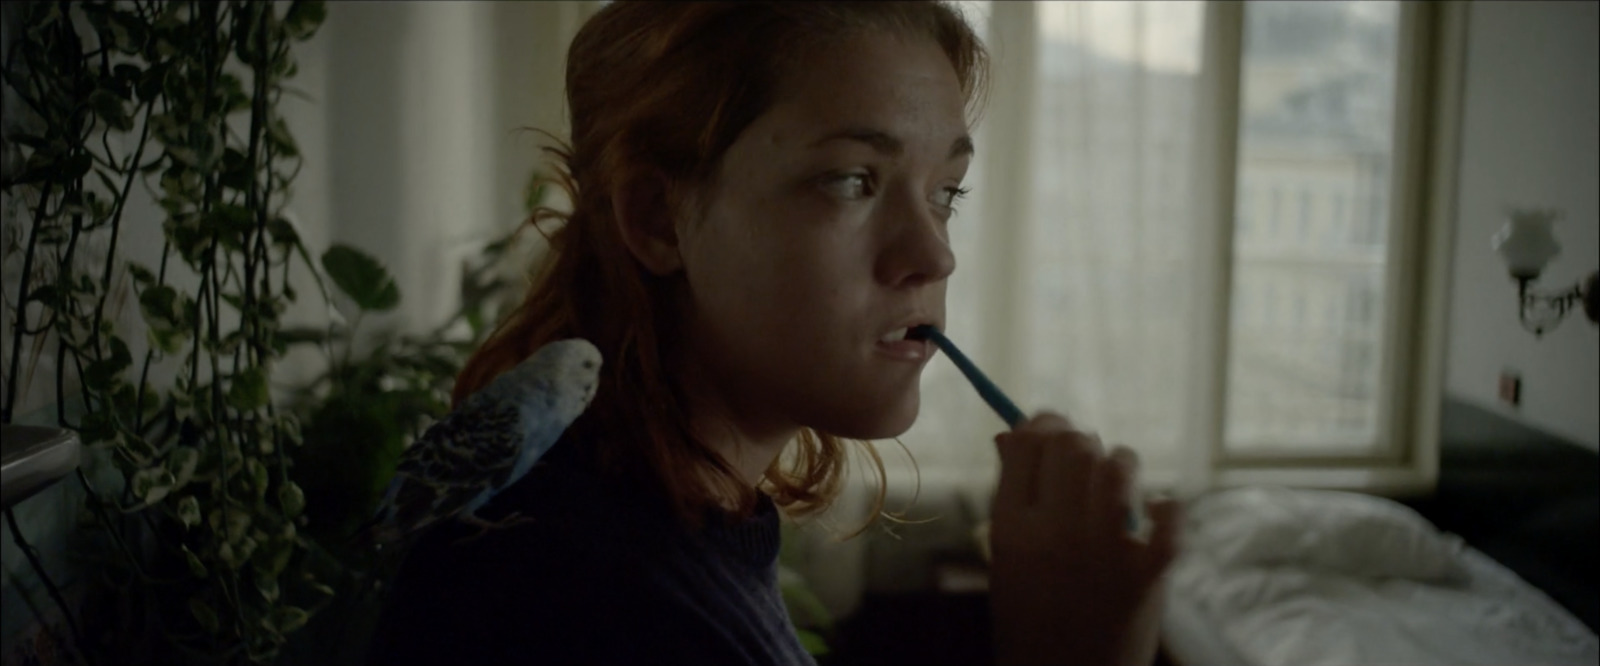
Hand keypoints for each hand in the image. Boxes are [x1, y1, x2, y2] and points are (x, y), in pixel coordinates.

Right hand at [988, 411, 1181, 665]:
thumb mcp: (1006, 558)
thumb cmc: (1031, 618)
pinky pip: (1169, 513)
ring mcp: (1103, 553)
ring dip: (1122, 466)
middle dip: (1081, 442)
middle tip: (1085, 461)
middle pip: (1074, 444)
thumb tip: (1013, 434)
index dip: (1042, 425)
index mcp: (1011, 528)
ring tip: (1119, 486)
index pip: (1028, 441)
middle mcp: (1055, 533)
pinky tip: (1154, 516)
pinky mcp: (1146, 576)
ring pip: (1121, 465)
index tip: (1050, 429)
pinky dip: (1167, 509)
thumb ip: (1010, 496)